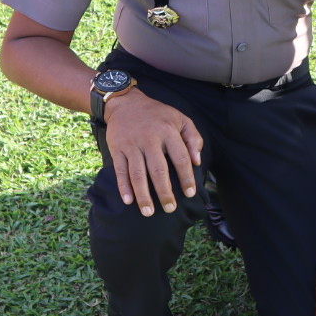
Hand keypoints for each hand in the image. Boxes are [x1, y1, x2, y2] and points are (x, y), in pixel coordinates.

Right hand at [102, 90, 202, 216]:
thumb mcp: (180, 119)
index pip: (181, 158)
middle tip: (170, 209)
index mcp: (168, 131)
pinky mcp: (117, 148)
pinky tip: (128, 201)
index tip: (190, 194)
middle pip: (158, 170)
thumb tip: (197, 161)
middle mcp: (150, 138)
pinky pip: (120, 170)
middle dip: (165, 192)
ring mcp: (132, 144)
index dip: (186, 177)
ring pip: (137, 174)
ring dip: (143, 195)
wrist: (125, 102)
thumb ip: (193, 138)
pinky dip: (123, 187)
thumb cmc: (158, 114)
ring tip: (149, 212)